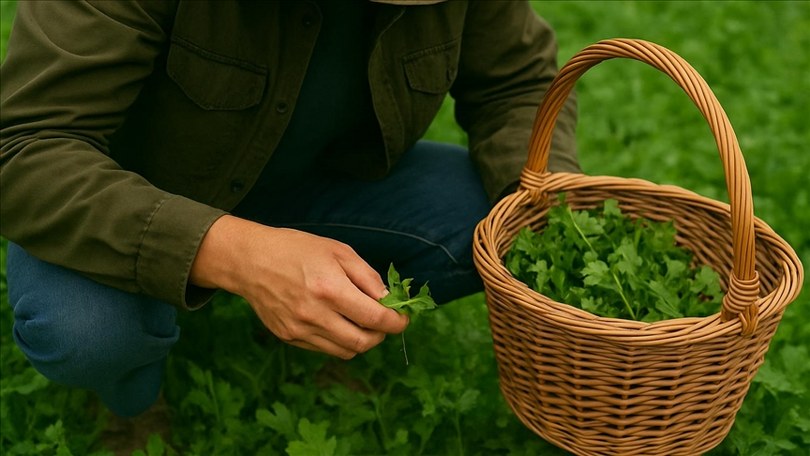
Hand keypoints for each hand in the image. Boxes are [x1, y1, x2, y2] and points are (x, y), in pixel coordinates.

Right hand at [190, 215, 408, 358]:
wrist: (251, 260)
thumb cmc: (296, 249)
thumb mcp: (338, 251)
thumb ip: (367, 277)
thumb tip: (388, 300)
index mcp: (330, 289)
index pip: (375, 319)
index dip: (396, 323)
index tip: (402, 319)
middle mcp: (315, 314)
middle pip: (363, 342)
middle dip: (381, 335)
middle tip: (384, 322)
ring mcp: (300, 330)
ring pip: (345, 350)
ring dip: (361, 340)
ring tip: (361, 322)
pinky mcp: (289, 337)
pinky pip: (325, 349)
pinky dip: (339, 341)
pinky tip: (337, 323)